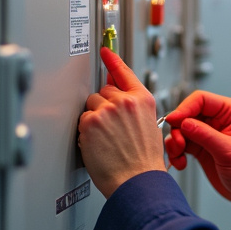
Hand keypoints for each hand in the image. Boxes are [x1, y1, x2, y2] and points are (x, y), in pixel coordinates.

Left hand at [78, 47, 166, 198]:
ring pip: (90, 106)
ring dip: (94, 120)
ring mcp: (107, 110)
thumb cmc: (144, 161)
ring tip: (106, 140)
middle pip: (103, 91)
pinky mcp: (90, 121)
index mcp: (143, 100)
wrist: (137, 180)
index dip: (112, 59)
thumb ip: (134, 108)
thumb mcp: (149, 127)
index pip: (124, 72)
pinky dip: (86, 133)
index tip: (104, 49)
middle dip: (103, 106)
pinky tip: (99, 145)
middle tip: (111, 128)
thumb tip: (118, 96)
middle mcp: (125, 101)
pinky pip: (82, 120)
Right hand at [164, 90, 230, 224]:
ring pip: (181, 128)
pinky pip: (181, 142)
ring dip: (175, 142)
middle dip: (178, 129)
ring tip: (179, 155)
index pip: (202, 99)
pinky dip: (176, 151)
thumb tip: (184, 122)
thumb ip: (205, 135)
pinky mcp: (200, 145)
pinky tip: (182, 163)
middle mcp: (219, 118)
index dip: (185, 108)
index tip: (173, 121)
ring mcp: (208, 132)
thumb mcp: (227, 151)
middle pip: (188, 112)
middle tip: (178, 145)